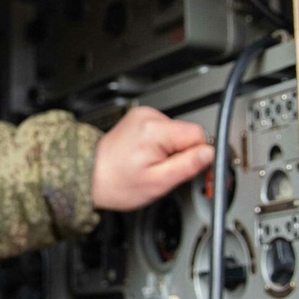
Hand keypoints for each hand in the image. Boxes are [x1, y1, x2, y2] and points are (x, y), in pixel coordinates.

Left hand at [91, 106, 214, 210]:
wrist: (88, 176)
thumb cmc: (116, 183)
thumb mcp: (158, 182)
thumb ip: (187, 166)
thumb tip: (210, 154)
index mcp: (155, 130)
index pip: (198, 135)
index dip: (196, 155)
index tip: (186, 168)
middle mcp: (148, 117)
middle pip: (187, 133)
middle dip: (180, 153)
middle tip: (161, 170)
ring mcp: (141, 116)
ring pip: (175, 133)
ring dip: (169, 149)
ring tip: (149, 163)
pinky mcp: (137, 119)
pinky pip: (162, 131)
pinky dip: (159, 144)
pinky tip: (143, 155)